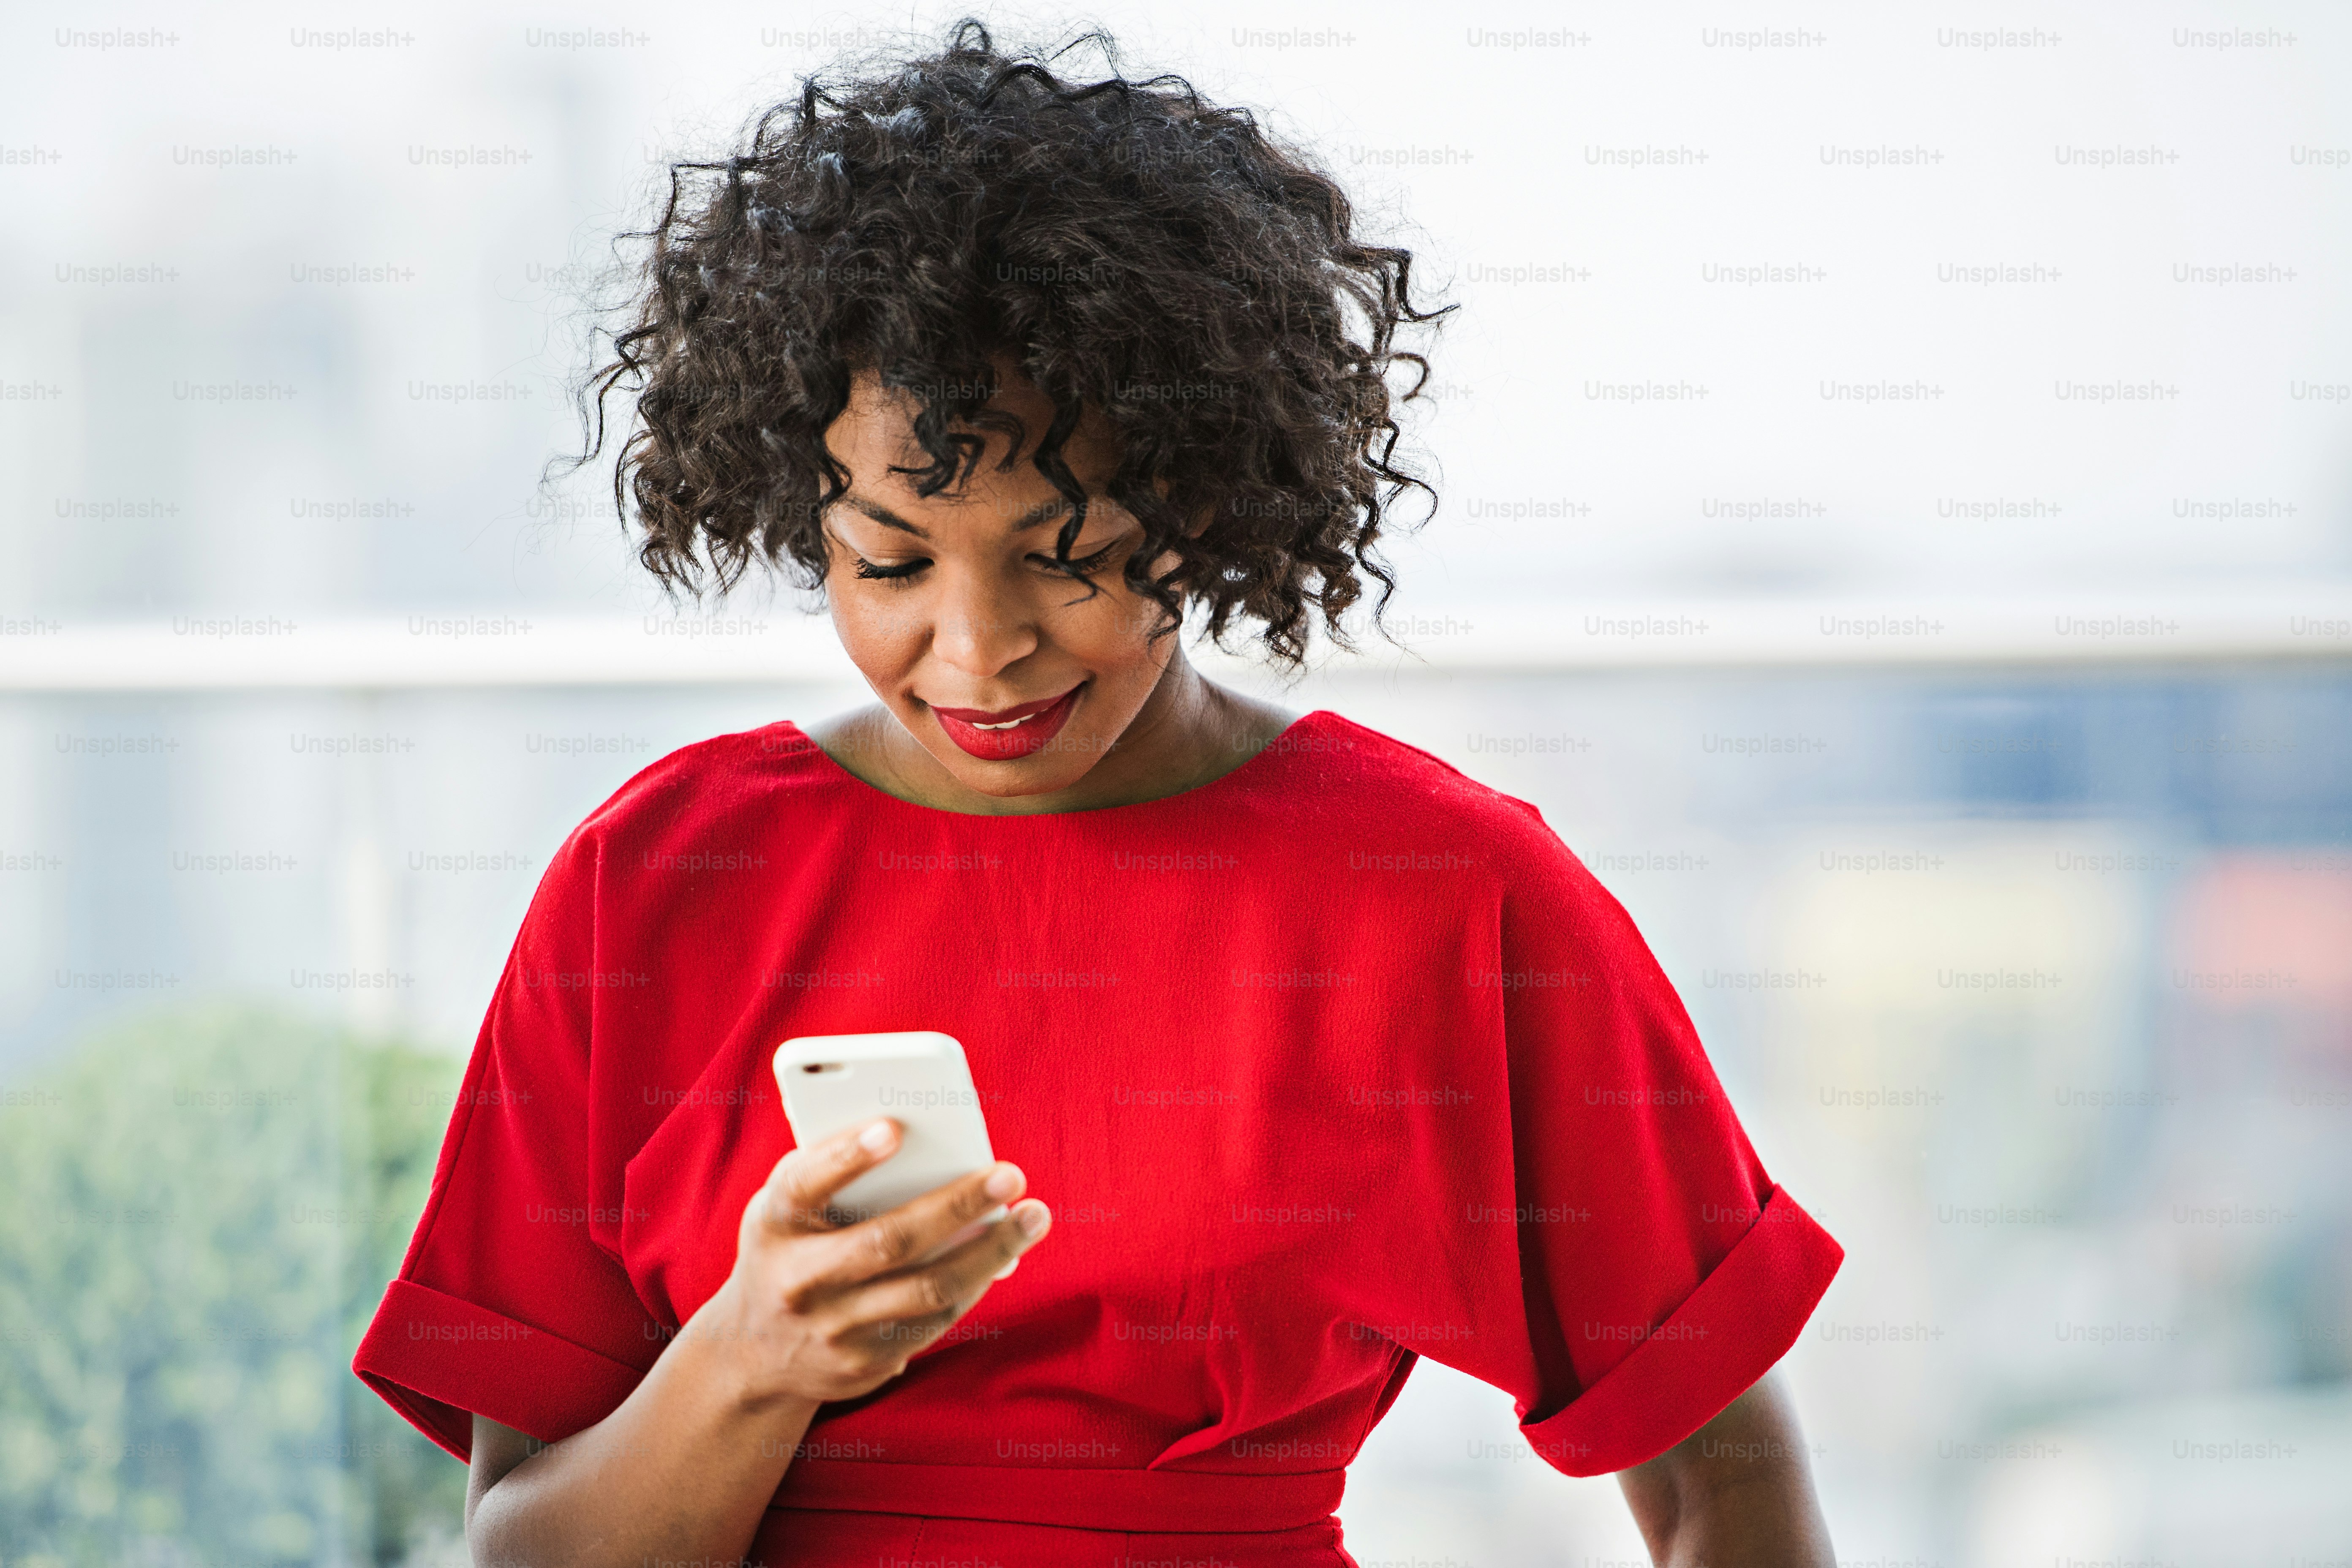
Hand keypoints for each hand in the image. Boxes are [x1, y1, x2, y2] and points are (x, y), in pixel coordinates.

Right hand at [701, 1118, 1051, 1406]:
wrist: (754, 1354)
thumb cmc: (789, 1246)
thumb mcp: (788, 1206)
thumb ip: (834, 1173)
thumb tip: (925, 1144)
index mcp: (774, 1224)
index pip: (804, 1184)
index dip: (845, 1156)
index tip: (894, 1128)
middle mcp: (798, 1281)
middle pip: (888, 1242)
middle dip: (957, 1205)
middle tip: (1011, 1174)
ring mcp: (832, 1331)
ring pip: (927, 1290)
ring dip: (991, 1251)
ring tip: (1033, 1217)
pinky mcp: (864, 1366)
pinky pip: (934, 1321)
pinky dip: (974, 1283)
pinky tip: (1002, 1255)